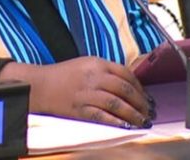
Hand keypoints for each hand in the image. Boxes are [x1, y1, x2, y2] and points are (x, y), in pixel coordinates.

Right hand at [0, 57, 153, 127]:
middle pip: (124, 89)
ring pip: (116, 103)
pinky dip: (116, 122)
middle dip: (140, 102)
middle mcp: (93, 77)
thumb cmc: (64, 75)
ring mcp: (86, 93)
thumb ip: (106, 71)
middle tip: (149, 111)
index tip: (146, 96)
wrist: (40, 85)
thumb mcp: (86, 64)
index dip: (139, 86)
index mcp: (96, 63)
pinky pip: (102, 116)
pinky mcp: (79, 109)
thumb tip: (129, 84)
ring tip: (142, 121)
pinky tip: (126, 126)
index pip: (125, 73)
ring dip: (132, 114)